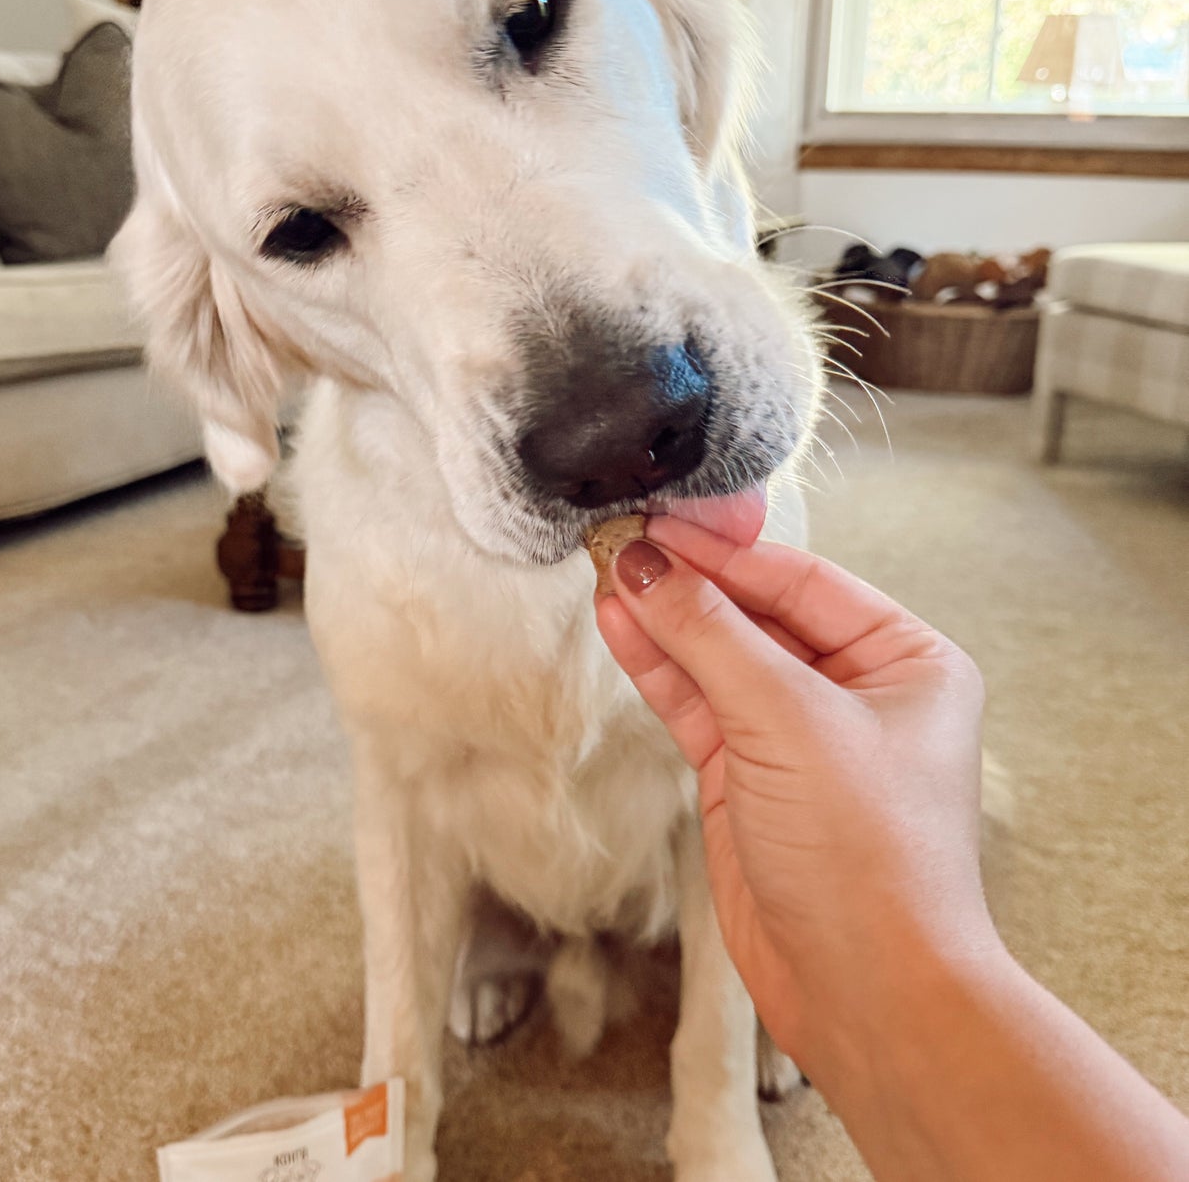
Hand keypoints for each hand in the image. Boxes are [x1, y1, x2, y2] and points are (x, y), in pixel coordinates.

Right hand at [595, 518, 994, 1075]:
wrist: (866, 990)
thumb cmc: (872, 859)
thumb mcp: (790, 721)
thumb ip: (712, 635)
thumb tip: (650, 568)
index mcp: (905, 660)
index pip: (800, 578)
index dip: (724, 549)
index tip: (659, 524)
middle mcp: (855, 691)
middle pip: (756, 612)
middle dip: (688, 582)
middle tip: (622, 543)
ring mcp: (797, 735)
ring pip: (718, 656)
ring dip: (663, 619)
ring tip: (608, 575)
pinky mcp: (750, 776)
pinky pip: (698, 702)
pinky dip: (658, 666)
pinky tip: (622, 626)